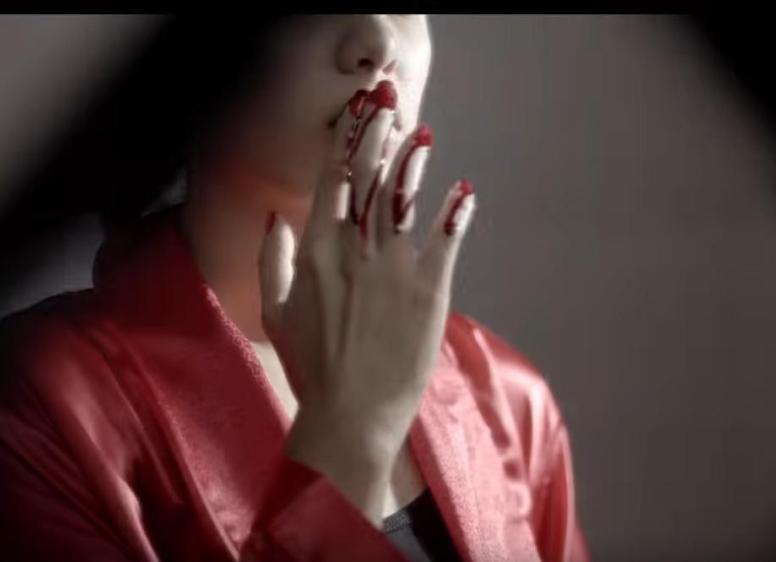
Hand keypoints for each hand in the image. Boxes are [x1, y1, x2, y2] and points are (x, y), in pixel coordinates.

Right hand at [257, 81, 475, 518]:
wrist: (351, 415)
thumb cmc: (311, 366)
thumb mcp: (276, 311)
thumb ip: (274, 259)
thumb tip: (277, 215)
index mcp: (317, 251)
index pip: (334, 181)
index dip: (347, 142)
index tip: (357, 112)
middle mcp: (356, 249)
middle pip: (370, 180)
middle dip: (379, 136)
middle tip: (389, 102)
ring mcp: (395, 267)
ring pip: (405, 199)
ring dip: (414, 162)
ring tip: (421, 134)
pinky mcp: (429, 290)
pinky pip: (446, 240)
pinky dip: (456, 212)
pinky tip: (464, 190)